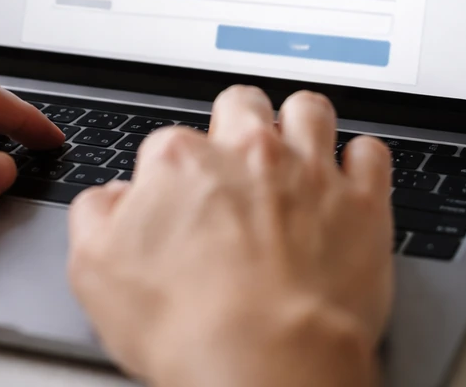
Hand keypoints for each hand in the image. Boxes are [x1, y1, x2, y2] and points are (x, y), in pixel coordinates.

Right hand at [68, 87, 392, 386]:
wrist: (265, 362)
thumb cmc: (186, 323)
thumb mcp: (95, 271)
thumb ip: (97, 216)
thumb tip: (109, 199)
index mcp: (180, 161)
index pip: (169, 141)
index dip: (170, 172)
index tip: (177, 199)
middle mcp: (247, 152)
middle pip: (242, 105)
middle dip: (237, 123)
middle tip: (236, 159)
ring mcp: (308, 172)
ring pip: (309, 110)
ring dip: (300, 124)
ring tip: (295, 150)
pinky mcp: (361, 203)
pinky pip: (370, 153)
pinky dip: (361, 161)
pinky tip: (350, 178)